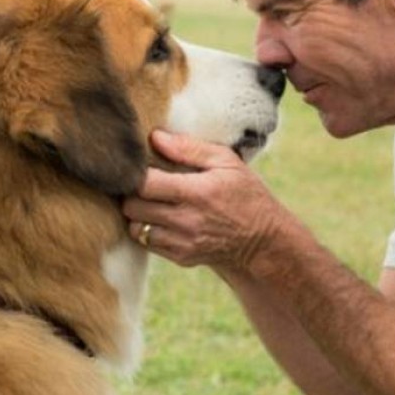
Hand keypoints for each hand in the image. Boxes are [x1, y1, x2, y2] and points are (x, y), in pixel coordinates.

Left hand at [122, 130, 294, 272]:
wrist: (262, 241)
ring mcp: (182, 242)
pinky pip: (146, 242)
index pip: (144, 183)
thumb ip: (190, 148)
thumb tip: (156, 138)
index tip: (142, 166)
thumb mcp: (227, 162)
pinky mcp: (180, 257)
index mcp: (197, 192)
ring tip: (153, 202)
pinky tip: (163, 218)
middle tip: (145, 184)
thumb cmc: (245, 194)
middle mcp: (187, 220)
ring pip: (135, 226)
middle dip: (133, 192)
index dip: (136, 173)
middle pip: (133, 206)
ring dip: (138, 213)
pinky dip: (148, 229)